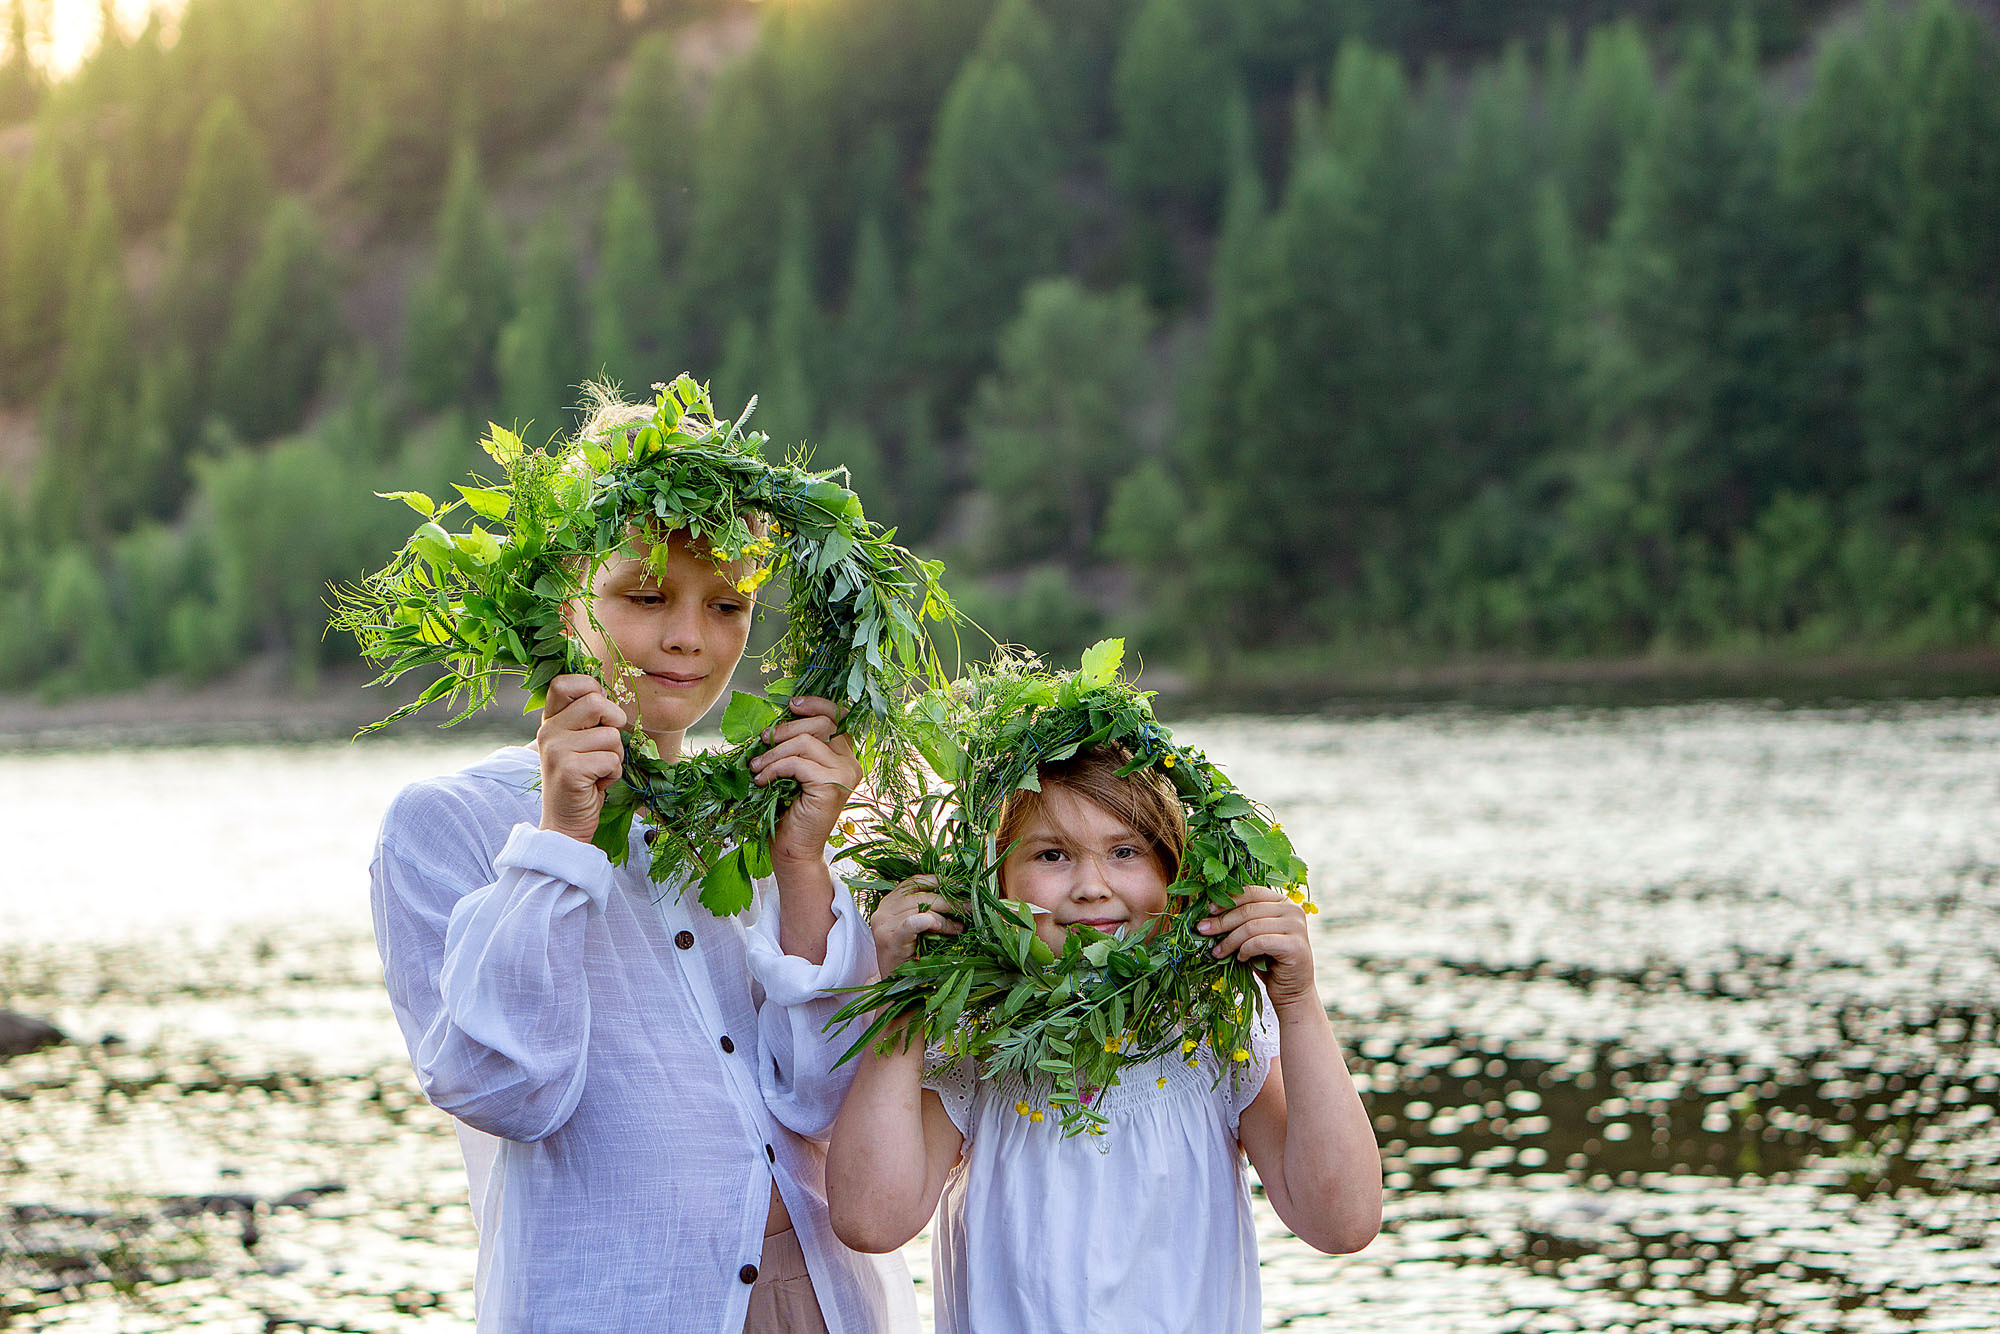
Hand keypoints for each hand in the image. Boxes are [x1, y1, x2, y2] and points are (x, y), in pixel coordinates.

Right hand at [537, 674, 627, 842]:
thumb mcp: (582, 743)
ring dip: (615, 756)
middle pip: (596, 702)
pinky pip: (612, 759)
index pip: (565, 682)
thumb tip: (612, 696)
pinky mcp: (569, 769)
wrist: (565, 824)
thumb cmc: (583, 780)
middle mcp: (548, 730)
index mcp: (550, 720)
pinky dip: (613, 774)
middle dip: (614, 725)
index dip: (591, 689)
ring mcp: (556, 749)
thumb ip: (589, 718)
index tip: (600, 713)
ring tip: (598, 771)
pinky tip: (597, 784)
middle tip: (605, 748)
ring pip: (611, 735)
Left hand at [750, 696, 862, 866]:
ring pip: (807, 741)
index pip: (839, 715)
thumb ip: (794, 746)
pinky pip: (797, 763)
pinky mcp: (831, 786)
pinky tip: (762, 780)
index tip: (792, 704)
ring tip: (756, 767)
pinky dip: (774, 768)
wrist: (793, 850)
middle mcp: (850, 762)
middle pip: (821, 723)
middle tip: (763, 741)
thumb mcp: (792, 770)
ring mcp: (843, 774)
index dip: (816, 704)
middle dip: (787, 728)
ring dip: (774, 752)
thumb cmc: (788, 811)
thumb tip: (774, 722)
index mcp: (843, 755)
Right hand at [870, 875, 962, 974]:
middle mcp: (883, 909)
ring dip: (947, 917)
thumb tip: (959, 895)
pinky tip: (945, 928)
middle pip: (922, 895)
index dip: (939, 881)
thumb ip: (929, 909)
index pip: (915, 881)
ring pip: (922, 908)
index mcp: (889, 902)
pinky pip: (913, 922)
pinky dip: (932, 922)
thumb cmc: (911, 956)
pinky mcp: (889, 938)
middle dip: (949, 900)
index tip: (961, 885)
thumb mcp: (919, 927)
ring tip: (961, 927)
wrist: (895, 987)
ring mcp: (884, 923)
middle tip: (969, 907)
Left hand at [1197, 885, 1317, 1012]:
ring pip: (1252, 926)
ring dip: (1230, 940)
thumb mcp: (1253, 936)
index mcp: (1283, 901)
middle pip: (1249, 909)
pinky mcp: (1295, 945)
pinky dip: (1245, 950)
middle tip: (1202, 930)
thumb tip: (1208, 913)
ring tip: (1218, 951)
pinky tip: (1241, 958)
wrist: (1291, 990)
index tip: (1208, 910)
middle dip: (1222, 921)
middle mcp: (1293, 910)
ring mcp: (1297, 927)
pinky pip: (1260, 942)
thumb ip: (1241, 921)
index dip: (1228, 900)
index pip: (1252, 892)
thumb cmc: (1269, 962)